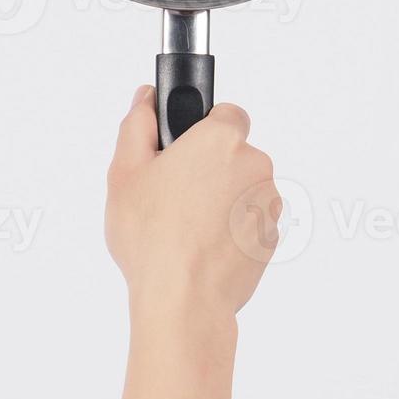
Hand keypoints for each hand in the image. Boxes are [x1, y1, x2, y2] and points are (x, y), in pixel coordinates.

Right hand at [106, 86, 280, 318]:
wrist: (184, 299)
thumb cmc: (152, 237)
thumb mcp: (125, 173)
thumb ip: (137, 126)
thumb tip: (147, 99)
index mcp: (222, 139)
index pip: (225, 114)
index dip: (203, 131)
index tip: (182, 151)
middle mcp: (255, 164)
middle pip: (234, 154)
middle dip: (208, 168)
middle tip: (173, 194)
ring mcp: (268, 202)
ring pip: (243, 188)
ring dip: (221, 199)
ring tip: (185, 227)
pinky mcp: (273, 235)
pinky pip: (250, 220)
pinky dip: (232, 228)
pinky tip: (203, 246)